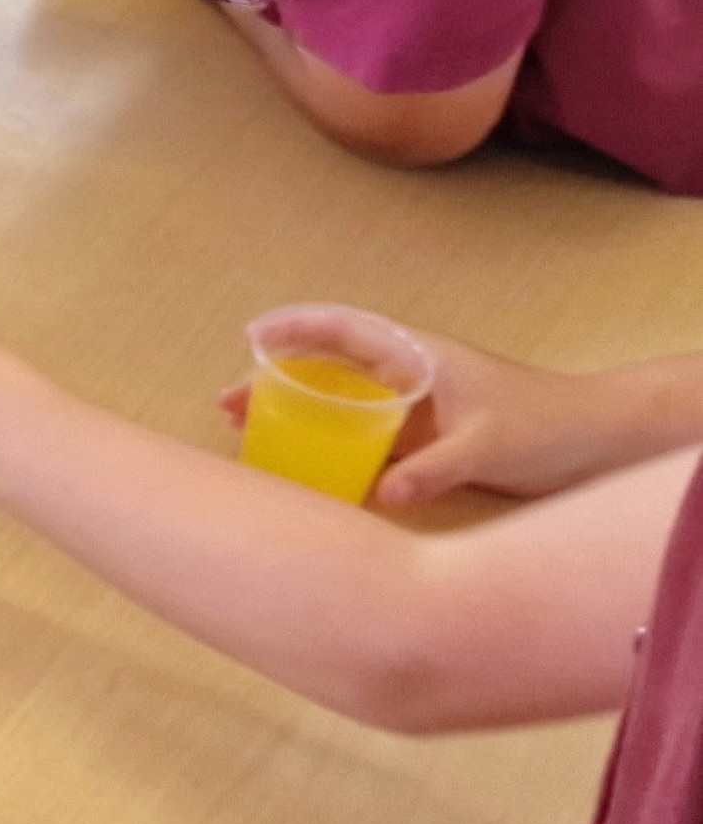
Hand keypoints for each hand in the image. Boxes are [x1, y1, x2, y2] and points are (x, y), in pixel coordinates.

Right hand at [223, 319, 619, 507]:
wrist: (596, 439)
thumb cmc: (547, 422)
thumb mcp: (487, 444)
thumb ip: (433, 468)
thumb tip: (381, 493)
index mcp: (419, 356)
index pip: (346, 331)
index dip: (297, 329)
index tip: (252, 337)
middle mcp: (409, 378)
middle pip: (328, 370)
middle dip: (275, 381)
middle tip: (226, 404)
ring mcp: (413, 411)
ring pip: (338, 406)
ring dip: (293, 415)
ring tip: (246, 433)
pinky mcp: (422, 444)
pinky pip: (361, 441)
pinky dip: (326, 448)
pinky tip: (302, 468)